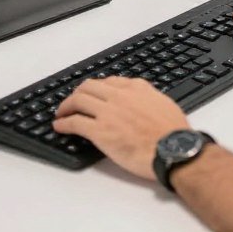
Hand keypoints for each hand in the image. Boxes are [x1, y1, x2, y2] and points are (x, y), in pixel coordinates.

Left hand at [53, 77, 187, 180]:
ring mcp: (108, 112)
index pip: (109, 82)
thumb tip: (142, 102)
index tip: (93, 94)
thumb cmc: (173, 132)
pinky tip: (59, 126)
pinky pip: (74, 122)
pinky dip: (63, 123)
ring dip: (66, 106)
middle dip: (77, 93)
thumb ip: (148, 98)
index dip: (97, 89)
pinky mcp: (100, 131)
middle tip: (72, 102)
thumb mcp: (163, 104)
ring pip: (78, 100)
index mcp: (136, 88)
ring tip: (61, 113)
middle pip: (89, 87)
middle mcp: (119, 96)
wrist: (173, 149)